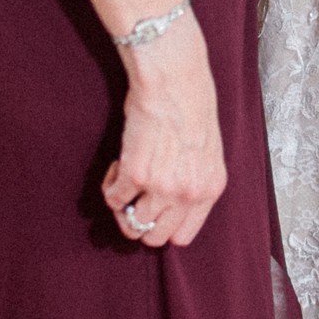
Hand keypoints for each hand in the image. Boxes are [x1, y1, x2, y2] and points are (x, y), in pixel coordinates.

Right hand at [102, 19, 227, 249]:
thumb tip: (170, 202)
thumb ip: (194, 181)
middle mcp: (187, 195)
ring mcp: (161, 188)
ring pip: (131, 223)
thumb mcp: (208, 152)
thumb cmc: (192, 106)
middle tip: (133, 200)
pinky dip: (109, 187)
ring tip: (125, 179)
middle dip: (140, 222)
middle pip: (154, 237)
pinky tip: (115, 167)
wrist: (175, 80)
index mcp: (209, 190)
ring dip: (122, 205)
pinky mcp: (134, 174)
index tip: (153, 213)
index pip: (182, 236)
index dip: (163, 227)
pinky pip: (113, 199)